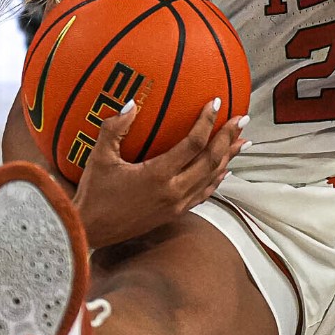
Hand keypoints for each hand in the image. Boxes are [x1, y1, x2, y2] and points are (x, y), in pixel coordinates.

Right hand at [72, 98, 247, 249]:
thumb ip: (114, 128)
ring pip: (212, 178)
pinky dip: (217, 179)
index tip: (216, 103)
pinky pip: (203, 194)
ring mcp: (176, 204)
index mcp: (158, 175)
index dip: (207, 122)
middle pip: (211, 161)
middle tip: (242, 119)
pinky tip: (224, 171)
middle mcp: (173, 191)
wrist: (90, 232)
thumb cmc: (94, 194)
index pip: (193, 144)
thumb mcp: (99, 157)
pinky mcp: (174, 213)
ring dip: (228, 158)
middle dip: (228, 138)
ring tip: (243, 141)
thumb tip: (131, 103)